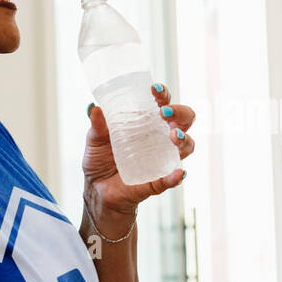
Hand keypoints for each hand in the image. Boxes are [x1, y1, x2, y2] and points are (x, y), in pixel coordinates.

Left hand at [83, 83, 194, 235]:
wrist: (97, 191)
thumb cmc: (100, 161)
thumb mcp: (94, 141)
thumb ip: (96, 126)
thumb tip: (94, 108)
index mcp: (147, 123)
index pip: (163, 103)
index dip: (163, 94)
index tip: (154, 90)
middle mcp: (161, 138)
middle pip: (184, 120)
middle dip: (180, 113)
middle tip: (165, 113)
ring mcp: (163, 159)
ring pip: (187, 146)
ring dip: (184, 139)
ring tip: (174, 137)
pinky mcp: (158, 181)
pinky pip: (172, 179)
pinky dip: (176, 177)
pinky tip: (177, 173)